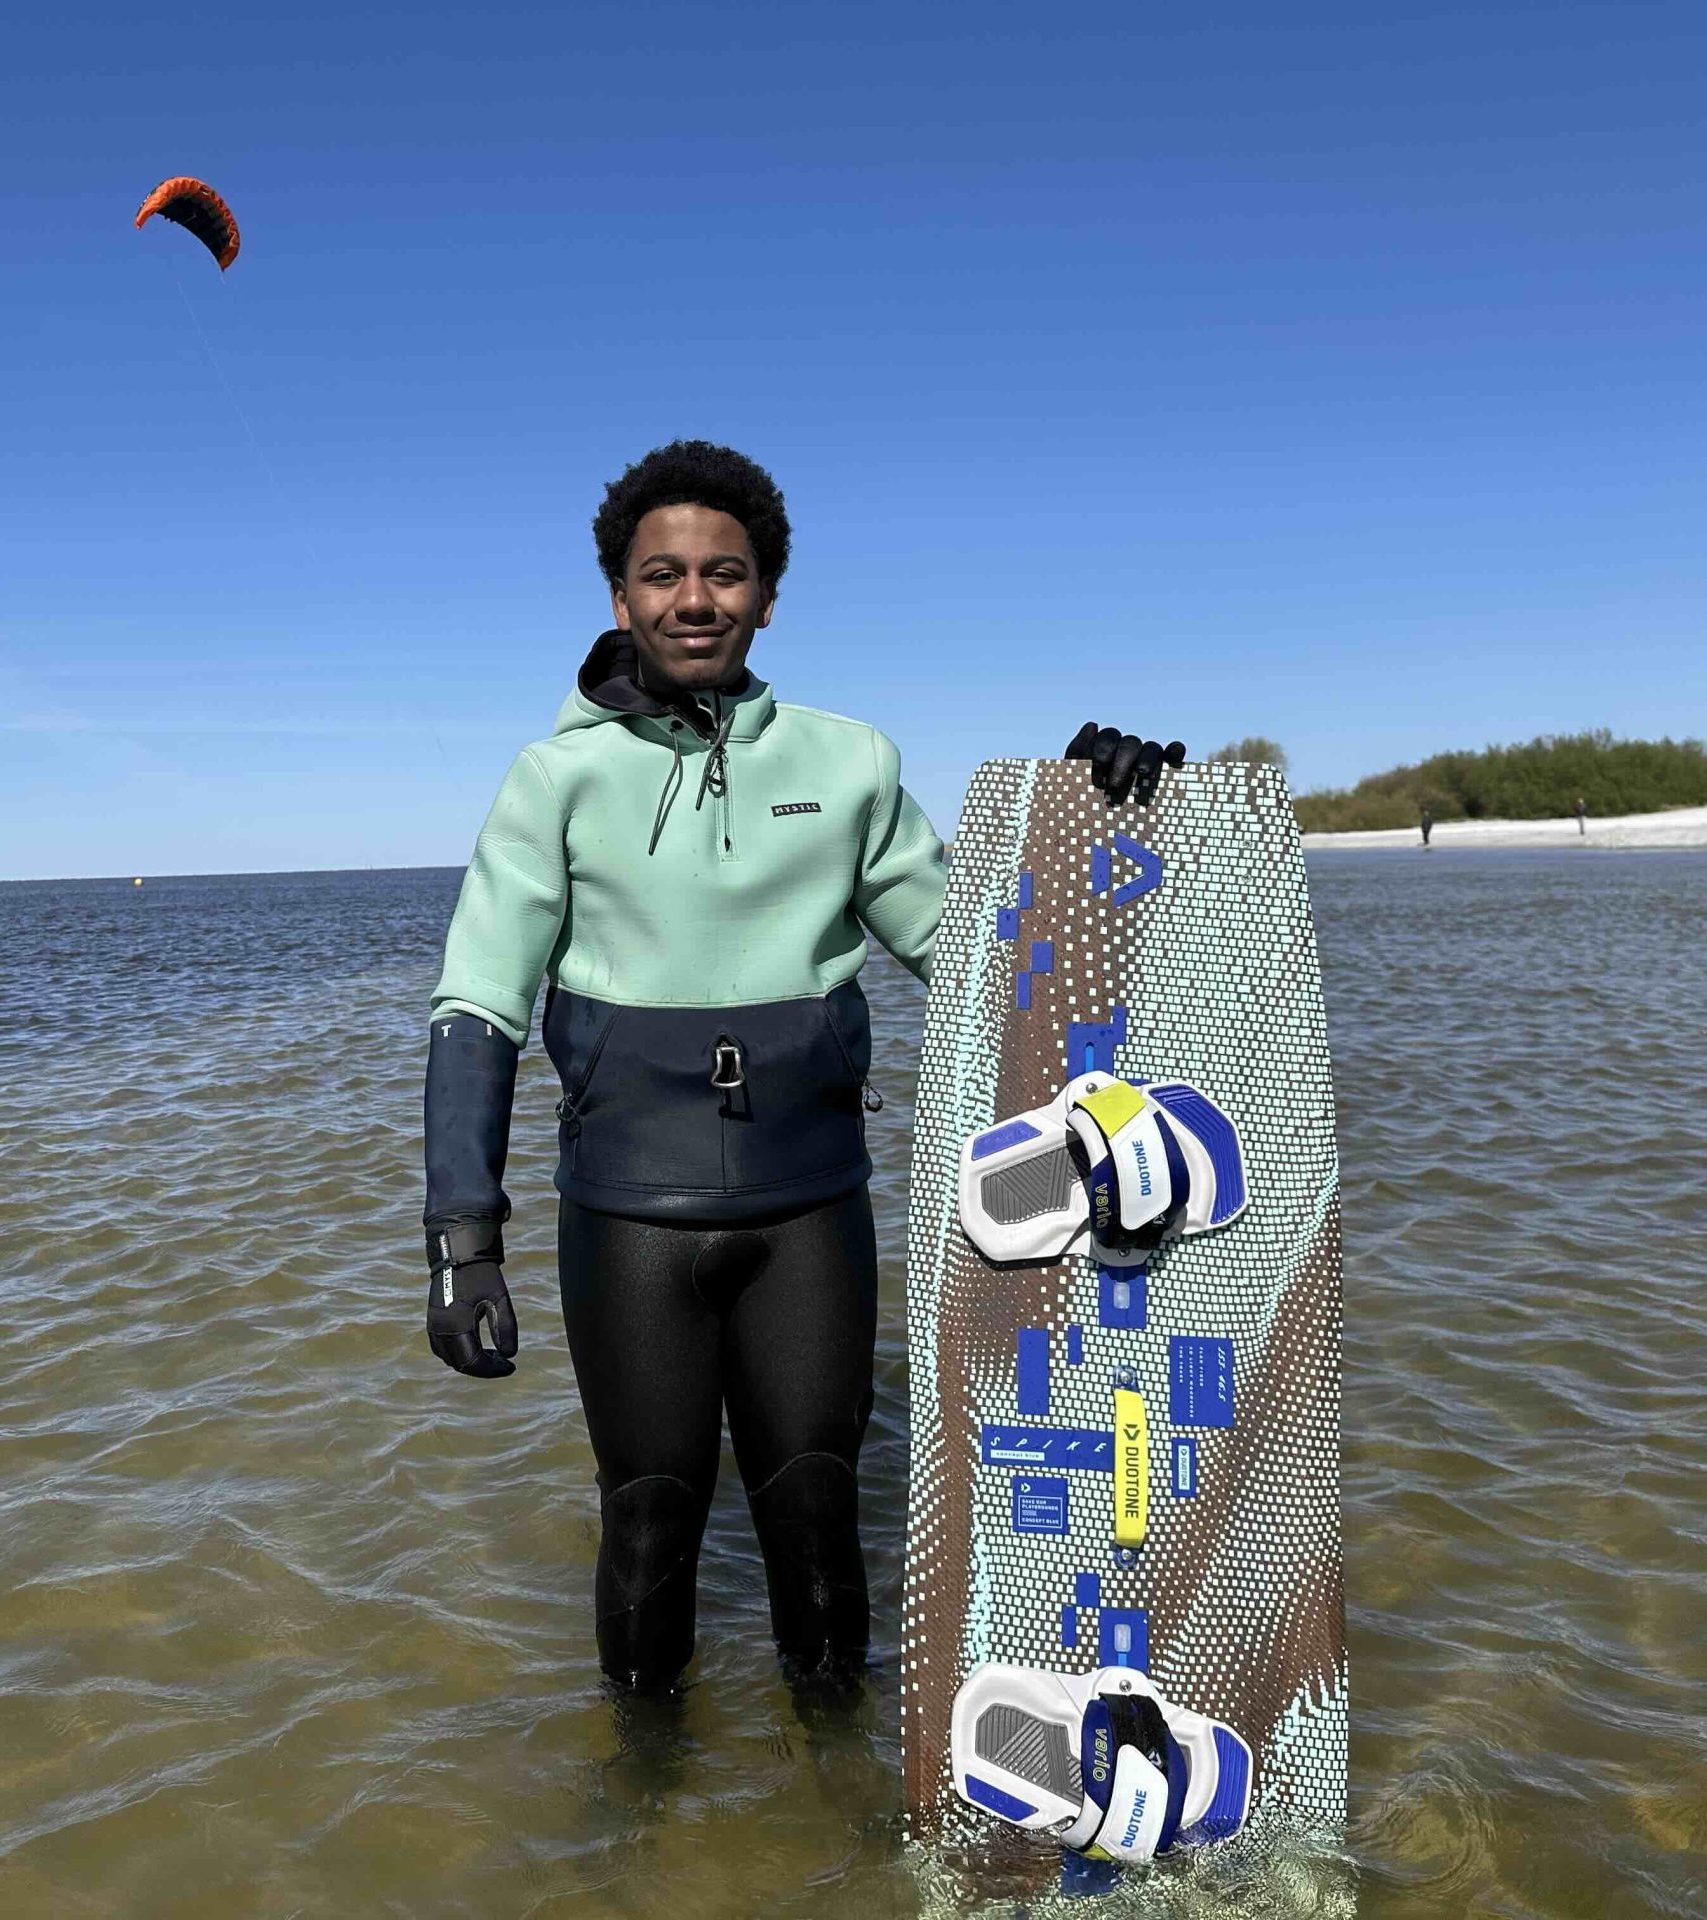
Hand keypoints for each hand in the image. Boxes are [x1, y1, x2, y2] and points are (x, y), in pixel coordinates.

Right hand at [425, 1221, 518, 1377]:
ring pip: (448, 1357)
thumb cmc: (481, 1274)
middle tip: (503, 1363)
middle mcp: (440, 1329)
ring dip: (468, 1361)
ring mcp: (433, 1325)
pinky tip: (474, 1347)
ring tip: (490, 1356)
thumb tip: (509, 1355)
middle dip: (482, 1367)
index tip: (510, 1367)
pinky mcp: (431, 1319)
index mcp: (456, 1325)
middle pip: (460, 1363)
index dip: (493, 1369)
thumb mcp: (500, 1298)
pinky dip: (456, 1353)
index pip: (473, 1361)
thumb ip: (506, 1327)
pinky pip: (440, 1347)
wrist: (458, 1252)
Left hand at [1064, 723, 1185, 805]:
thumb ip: (1077, 751)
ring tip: (1142, 774)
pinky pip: (1174, 756)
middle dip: (1122, 760)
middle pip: (1130, 743)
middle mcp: (1129, 756)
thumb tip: (1092, 725)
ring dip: (1148, 757)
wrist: (1095, 841)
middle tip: (1113, 785)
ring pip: (1152, 748)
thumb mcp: (1072, 781)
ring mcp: (1148, 765)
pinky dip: (1176, 751)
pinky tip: (1174, 755)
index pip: (1110, 737)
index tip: (1097, 771)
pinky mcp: (1166, 776)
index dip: (1103, 749)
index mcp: (1107, 753)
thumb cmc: (1082, 809)